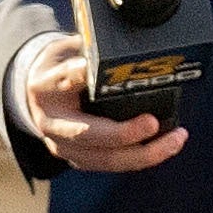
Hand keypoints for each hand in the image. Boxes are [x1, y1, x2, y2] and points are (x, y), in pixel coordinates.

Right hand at [13, 26, 184, 171]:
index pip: (69, 80)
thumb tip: (126, 49)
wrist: (36, 97)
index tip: (114, 73)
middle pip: (90, 136)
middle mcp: (52, 123)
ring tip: (176, 139)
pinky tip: (165, 147)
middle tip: (153, 123)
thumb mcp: (67, 50)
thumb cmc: (59, 70)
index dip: (90, 78)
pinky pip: (113, 164)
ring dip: (144, 153)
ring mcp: (65, 147)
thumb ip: (90, 50)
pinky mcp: (80, 159)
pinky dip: (140, 158)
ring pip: (106, 159)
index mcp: (47, 88)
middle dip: (125, 134)